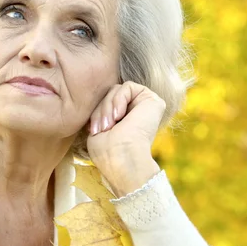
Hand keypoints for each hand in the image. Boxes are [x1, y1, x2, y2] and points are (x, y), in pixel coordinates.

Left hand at [86, 81, 163, 196]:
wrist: (122, 159)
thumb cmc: (108, 152)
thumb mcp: (99, 128)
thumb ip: (101, 112)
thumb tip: (99, 104)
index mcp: (126, 121)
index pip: (105, 104)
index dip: (96, 113)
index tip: (93, 131)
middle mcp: (137, 112)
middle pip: (110, 95)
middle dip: (101, 110)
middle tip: (102, 128)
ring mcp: (146, 106)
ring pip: (116, 90)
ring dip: (107, 106)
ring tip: (109, 125)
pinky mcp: (153, 100)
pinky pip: (128, 86)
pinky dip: (118, 99)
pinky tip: (119, 116)